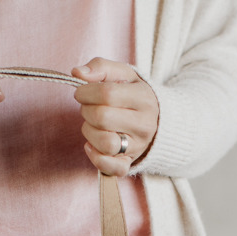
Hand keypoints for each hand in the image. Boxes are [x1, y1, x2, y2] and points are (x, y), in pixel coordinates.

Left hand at [71, 58, 158, 175]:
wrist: (159, 121)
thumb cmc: (134, 95)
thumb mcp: (124, 74)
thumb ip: (101, 67)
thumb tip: (77, 73)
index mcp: (144, 98)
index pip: (107, 94)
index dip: (86, 92)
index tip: (82, 92)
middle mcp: (144, 124)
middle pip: (102, 118)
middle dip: (86, 111)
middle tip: (89, 108)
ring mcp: (138, 146)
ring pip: (105, 143)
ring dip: (89, 132)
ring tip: (93, 125)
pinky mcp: (129, 163)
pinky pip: (111, 168)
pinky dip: (96, 158)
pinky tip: (92, 145)